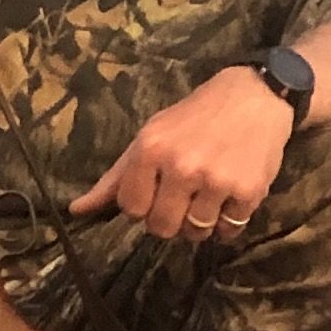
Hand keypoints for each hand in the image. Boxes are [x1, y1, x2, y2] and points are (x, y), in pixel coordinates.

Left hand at [68, 68, 298, 242]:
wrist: (255, 97)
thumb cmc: (195, 117)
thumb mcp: (150, 137)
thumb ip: (116, 178)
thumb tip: (76, 211)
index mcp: (151, 150)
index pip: (131, 209)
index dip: (144, 204)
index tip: (158, 188)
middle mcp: (182, 166)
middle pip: (162, 227)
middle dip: (170, 219)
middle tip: (183, 198)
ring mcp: (217, 180)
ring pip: (196, 232)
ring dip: (200, 222)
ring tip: (208, 197)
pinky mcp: (249, 191)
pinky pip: (230, 230)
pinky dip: (228, 222)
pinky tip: (230, 197)